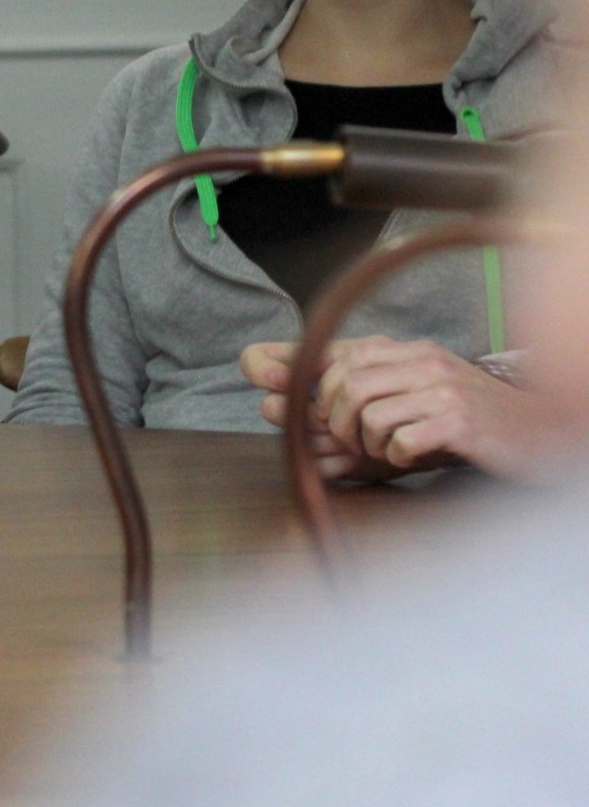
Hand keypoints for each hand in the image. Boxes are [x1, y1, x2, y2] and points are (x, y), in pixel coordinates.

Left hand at [249, 335, 565, 480]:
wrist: (539, 433)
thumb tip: (267, 373)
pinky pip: (399, 439)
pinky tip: (409, 456)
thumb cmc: (466, 420)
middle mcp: (422, 360)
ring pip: (366, 412)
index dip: (297, 378)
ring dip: (363, 442)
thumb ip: (354, 385)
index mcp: (407, 350)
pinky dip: (393, 456)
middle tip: (350, 442)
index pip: (335, 354)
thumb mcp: (412, 394)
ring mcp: (442, 389)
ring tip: (383, 449)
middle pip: (343, 383)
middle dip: (333, 421)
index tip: (281, 401)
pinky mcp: (459, 422)